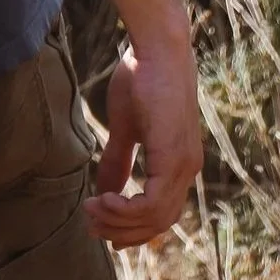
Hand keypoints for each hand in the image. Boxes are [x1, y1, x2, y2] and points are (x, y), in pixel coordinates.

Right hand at [85, 33, 201, 246]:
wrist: (157, 48)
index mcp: (179, 163)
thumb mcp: (125, 128)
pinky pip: (152, 202)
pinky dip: (126, 209)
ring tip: (91, 209)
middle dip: (122, 231)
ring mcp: (184, 164)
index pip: (161, 214)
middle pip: (159, 222)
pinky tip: (104, 199)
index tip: (102, 228)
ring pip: (155, 217)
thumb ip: (118, 161)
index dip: (133, 229)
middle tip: (90, 225)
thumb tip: (105, 192)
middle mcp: (188, 169)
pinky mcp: (173, 156)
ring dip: (119, 221)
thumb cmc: (141, 79)